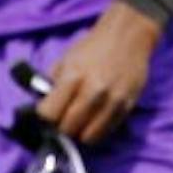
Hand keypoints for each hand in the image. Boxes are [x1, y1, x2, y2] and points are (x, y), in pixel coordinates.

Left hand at [38, 2, 161, 143]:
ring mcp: (112, 102)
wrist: (127, 35)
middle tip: (64, 119)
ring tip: (81, 121)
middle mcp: (93, 92)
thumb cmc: (93, 46)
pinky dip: (98, 130)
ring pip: (89, 137)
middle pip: (68, 129)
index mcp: (73, 77)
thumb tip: (46, 107)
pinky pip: (107, 131)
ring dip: (81, 132)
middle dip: (62, 127)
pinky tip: (96, 118)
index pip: (49, 114)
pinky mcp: (127, 107)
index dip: (45, 117)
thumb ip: (55, 84)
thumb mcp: (66, 60)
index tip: (48, 114)